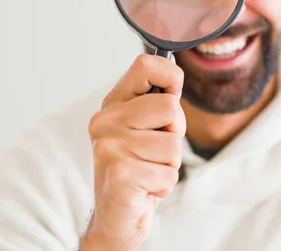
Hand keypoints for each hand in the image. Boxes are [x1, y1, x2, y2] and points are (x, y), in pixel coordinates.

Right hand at [81, 54, 185, 250]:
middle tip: (155, 151)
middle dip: (174, 133)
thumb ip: (158, 102)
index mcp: (113, 104)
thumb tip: (175, 72)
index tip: (172, 93)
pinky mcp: (120, 174)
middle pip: (170, 107)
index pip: (146, 65)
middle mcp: (105, 121)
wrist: (117, 215)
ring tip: (148, 170)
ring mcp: (109, 147)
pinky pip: (169, 172)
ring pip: (173, 144)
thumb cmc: (138, 166)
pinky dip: (164, 184)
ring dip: (169, 163)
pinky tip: (145, 187)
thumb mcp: (147, 128)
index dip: (171, 76)